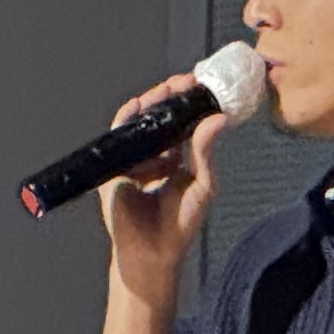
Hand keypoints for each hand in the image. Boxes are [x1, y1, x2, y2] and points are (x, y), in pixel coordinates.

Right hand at [96, 78, 227, 285]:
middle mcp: (154, 154)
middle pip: (161, 116)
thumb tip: (219, 119)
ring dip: (152, 101)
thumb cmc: (179, 223)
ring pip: (140, 121)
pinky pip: (118, 135)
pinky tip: (139, 105)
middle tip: (186, 81)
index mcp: (176, 157)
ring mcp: (133, 158)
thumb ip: (206, 151)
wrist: (152, 253)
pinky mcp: (114, 165)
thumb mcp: (202, 184)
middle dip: (172, 96)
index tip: (201, 85)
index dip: (190, 103)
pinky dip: (126, 117)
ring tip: (167, 90)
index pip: (182, 122)